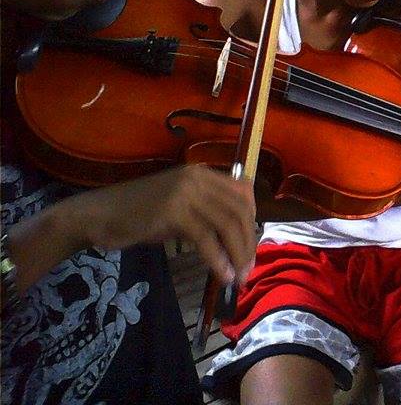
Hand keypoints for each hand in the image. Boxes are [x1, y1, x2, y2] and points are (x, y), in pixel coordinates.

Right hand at [68, 166, 256, 283]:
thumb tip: (236, 241)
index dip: (252, 218)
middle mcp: (197, 178)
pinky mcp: (173, 211)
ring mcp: (185, 192)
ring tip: (239, 277)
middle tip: (249, 269)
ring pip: (227, 223)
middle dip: (248, 241)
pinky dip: (218, 260)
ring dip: (238, 253)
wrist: (97, 215)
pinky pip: (206, 238)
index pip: (242, 191)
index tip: (251, 243)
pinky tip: (222, 276)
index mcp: (201, 174)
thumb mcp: (178, 207)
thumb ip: (206, 215)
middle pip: (239, 209)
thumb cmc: (137, 215)